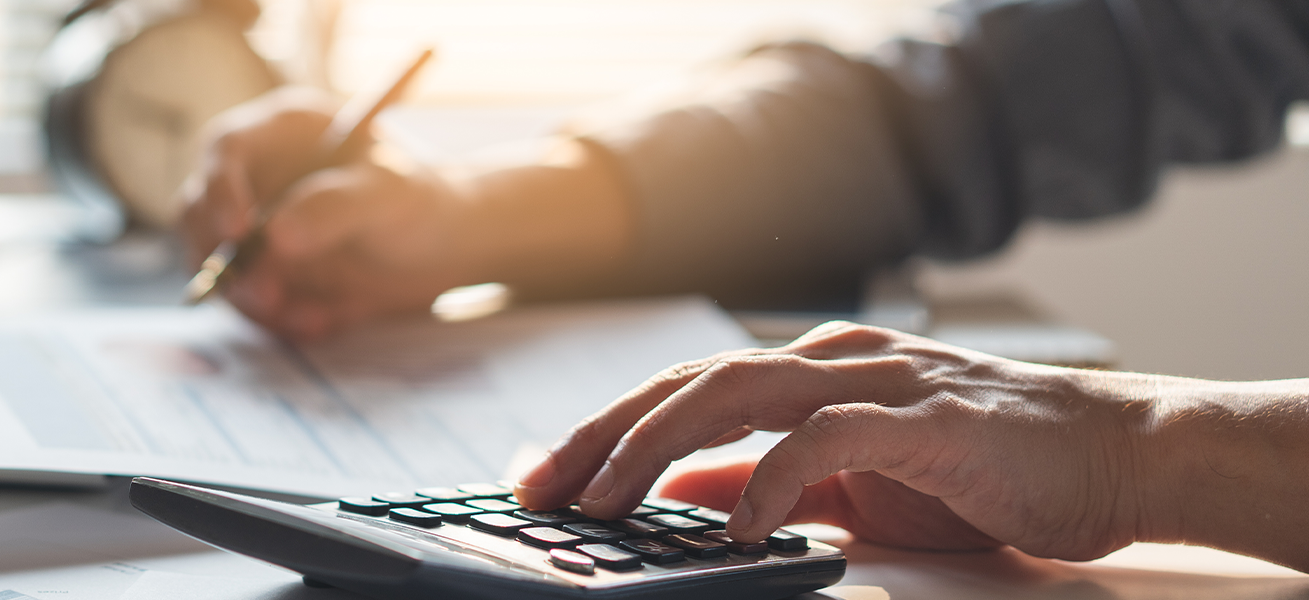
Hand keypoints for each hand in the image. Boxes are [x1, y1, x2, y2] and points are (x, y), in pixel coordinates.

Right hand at [178, 87, 482, 340]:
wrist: (442, 250)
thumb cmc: (419, 203)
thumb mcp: (389, 197)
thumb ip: (335, 208)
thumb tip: (276, 235)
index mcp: (282, 132)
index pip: (226, 148)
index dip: (221, 190)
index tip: (239, 235)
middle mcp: (256, 175)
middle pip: (200, 211)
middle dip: (226, 260)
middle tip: (268, 296)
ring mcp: (252, 225)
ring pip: (216, 264)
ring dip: (252, 300)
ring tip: (311, 318)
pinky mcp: (262, 270)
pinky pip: (245, 299)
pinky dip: (274, 320)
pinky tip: (320, 323)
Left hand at [515, 321, 1177, 560]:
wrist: (1118, 457)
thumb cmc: (987, 471)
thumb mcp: (854, 483)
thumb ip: (770, 477)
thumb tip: (683, 490)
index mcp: (812, 372)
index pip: (684, 389)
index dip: (606, 428)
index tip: (542, 477)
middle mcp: (834, 361)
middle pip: (690, 382)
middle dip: (604, 434)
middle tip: (540, 488)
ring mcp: (882, 382)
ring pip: (739, 391)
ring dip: (658, 445)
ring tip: (606, 500)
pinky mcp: (931, 420)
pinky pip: (829, 438)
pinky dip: (770, 476)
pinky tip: (734, 524)